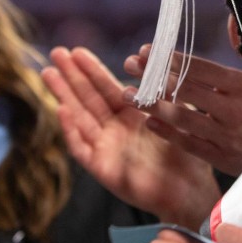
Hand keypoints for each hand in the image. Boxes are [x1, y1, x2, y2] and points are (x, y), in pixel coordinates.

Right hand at [43, 46, 219, 228]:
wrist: (192, 191)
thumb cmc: (187, 155)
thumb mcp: (176, 114)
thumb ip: (163, 89)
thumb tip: (151, 59)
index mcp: (131, 116)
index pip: (106, 88)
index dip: (91, 69)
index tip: (77, 51)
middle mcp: (115, 130)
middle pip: (87, 98)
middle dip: (71, 76)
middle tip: (56, 53)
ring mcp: (106, 148)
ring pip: (79, 118)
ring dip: (64, 96)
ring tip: (49, 74)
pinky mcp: (103, 169)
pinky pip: (82, 148)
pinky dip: (71, 130)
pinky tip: (62, 111)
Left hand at [124, 43, 241, 176]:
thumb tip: (230, 22)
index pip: (197, 69)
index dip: (169, 59)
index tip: (147, 50)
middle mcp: (230, 109)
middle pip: (183, 90)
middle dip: (152, 76)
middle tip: (129, 65)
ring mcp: (225, 135)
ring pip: (180, 117)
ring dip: (151, 104)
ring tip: (128, 95)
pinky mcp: (224, 158)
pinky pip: (189, 144)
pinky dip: (168, 133)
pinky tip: (150, 122)